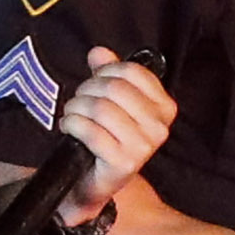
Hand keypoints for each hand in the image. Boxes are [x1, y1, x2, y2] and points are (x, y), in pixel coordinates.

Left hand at [55, 56, 179, 205]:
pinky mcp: (123, 163)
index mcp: (164, 107)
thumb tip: (99, 52)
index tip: (95, 80)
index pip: (132, 71)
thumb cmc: (108, 139)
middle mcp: (159, 127)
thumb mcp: (112, 102)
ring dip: (76, 108)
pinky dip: (72, 124)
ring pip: (100, 108)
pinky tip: (69, 127)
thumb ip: (108, 73)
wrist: (96, 182)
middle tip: (78, 100)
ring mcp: (143, 147)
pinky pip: (90, 131)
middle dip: (87, 90)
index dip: (106, 71)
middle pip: (114, 88)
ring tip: (72, 114)